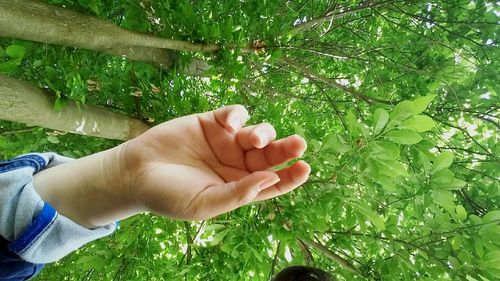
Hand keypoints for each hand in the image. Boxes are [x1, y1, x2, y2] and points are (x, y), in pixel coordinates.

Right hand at [118, 105, 309, 219]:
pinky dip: (237, 115)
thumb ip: (238, 193)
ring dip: (263, 133)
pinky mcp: (211, 122)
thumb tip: (272, 179)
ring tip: (254, 138)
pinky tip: (229, 123)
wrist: (134, 174)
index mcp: (239, 186)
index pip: (273, 182)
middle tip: (298, 144)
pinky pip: (235, 114)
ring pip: (257, 133)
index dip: (291, 176)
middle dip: (285, 149)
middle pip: (270, 155)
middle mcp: (236, 164)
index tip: (304, 168)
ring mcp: (225, 142)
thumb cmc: (168, 195)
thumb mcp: (204, 204)